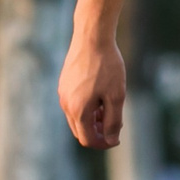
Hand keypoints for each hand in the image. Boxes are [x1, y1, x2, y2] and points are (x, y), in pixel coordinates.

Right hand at [58, 27, 127, 146]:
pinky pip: (73, 105)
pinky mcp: (63, 84)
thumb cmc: (107, 66)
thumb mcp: (116, 96)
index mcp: (78, 110)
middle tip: (115, 122)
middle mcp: (66, 104)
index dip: (103, 143)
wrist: (92, 37)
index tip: (117, 136)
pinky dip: (86, 108)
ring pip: (76, 118)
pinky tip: (100, 96)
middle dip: (97, 132)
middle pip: (80, 131)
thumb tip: (111, 140)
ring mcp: (62, 94)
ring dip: (92, 120)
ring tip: (109, 107)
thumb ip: (113, 122)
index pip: (87, 140)